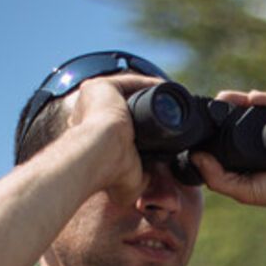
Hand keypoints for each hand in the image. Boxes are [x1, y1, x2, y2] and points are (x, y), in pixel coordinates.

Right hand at [66, 75, 160, 204]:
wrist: (100, 157)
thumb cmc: (110, 175)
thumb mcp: (131, 179)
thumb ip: (144, 178)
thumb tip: (161, 184)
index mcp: (93, 135)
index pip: (122, 126)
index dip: (143, 128)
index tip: (162, 133)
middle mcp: (91, 114)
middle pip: (127, 107)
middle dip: (148, 110)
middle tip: (172, 115)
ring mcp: (95, 99)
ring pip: (130, 93)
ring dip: (151, 95)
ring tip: (174, 102)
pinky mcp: (101, 87)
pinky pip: (131, 81)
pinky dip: (149, 84)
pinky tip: (167, 88)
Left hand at [190, 90, 265, 238]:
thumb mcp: (244, 189)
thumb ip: (218, 178)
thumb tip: (195, 157)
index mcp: (262, 146)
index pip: (240, 127)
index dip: (223, 120)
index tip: (207, 115)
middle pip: (251, 111)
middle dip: (232, 104)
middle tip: (215, 101)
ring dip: (245, 98)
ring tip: (227, 98)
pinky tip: (253, 98)